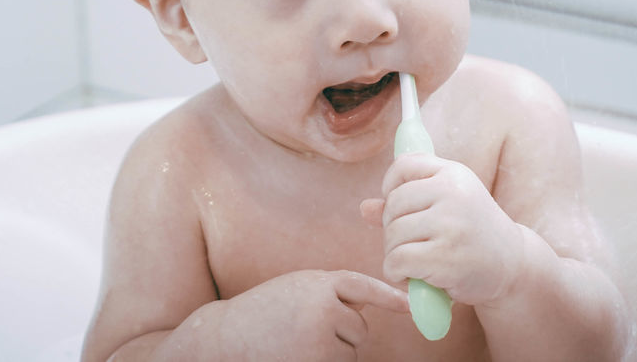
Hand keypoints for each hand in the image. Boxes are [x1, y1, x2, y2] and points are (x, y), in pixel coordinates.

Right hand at [214, 269, 408, 360]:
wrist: (226, 337)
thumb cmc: (264, 310)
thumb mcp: (298, 288)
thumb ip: (330, 291)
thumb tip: (364, 311)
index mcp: (320, 283)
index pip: (363, 287)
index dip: (389, 297)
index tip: (410, 306)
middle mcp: (324, 309)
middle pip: (359, 327)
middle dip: (343, 330)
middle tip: (306, 326)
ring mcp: (320, 340)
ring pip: (351, 350)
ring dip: (333, 349)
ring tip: (297, 339)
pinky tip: (298, 353)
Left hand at [360, 153, 524, 306]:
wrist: (513, 266)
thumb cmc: (474, 234)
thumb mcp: (448, 206)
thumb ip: (408, 203)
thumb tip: (365, 208)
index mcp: (454, 173)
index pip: (404, 165)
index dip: (390, 185)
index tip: (396, 205)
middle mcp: (453, 193)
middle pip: (393, 204)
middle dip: (392, 228)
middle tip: (410, 245)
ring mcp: (450, 224)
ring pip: (392, 234)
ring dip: (394, 254)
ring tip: (414, 262)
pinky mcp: (445, 256)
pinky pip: (396, 261)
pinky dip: (396, 273)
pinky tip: (412, 277)